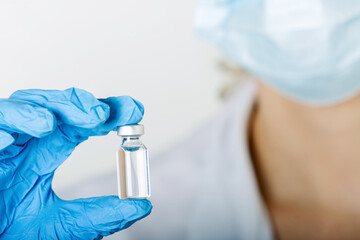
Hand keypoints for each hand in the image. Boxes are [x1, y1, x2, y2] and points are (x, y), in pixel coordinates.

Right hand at [0, 88, 151, 238]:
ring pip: (30, 104)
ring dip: (57, 106)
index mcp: (47, 155)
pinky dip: (14, 118)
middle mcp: (29, 143)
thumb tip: (141, 207)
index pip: (81, 123)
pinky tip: (39, 126)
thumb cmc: (10, 233)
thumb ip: (98, 216)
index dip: (108, 112)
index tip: (134, 111)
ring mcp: (6, 143)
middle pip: (59, 107)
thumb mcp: (60, 226)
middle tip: (111, 114)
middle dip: (86, 104)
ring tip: (87, 118)